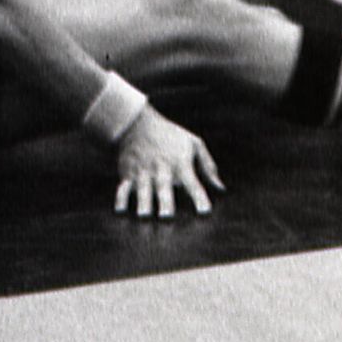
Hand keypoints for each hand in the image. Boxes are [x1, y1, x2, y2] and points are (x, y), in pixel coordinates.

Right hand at [111, 103, 220, 219]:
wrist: (138, 123)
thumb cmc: (171, 136)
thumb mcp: (194, 144)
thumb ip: (208, 166)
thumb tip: (221, 188)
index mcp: (181, 163)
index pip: (192, 182)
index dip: (199, 197)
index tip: (205, 212)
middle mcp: (162, 169)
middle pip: (163, 187)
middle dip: (165, 201)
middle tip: (166, 217)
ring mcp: (143, 172)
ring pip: (143, 189)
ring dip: (143, 202)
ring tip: (144, 216)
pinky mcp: (127, 174)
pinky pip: (123, 188)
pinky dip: (120, 199)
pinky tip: (120, 211)